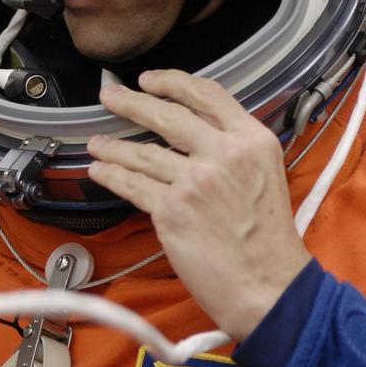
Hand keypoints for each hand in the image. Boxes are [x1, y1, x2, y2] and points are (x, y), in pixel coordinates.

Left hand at [87, 69, 309, 341]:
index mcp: (253, 140)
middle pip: (167, 115)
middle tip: (110, 95)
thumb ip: (234, 149)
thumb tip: (194, 134)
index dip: (173, 82)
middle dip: (132, 102)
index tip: (150, 79)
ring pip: (143, 152)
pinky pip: (133, 185)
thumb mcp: (266, 175)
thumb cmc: (268, 241)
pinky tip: (100, 169)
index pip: (207, 94)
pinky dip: (112, 175)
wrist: (269, 287)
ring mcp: (196, 181)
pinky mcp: (172, 210)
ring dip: (113, 145)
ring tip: (96, 141)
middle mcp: (224, 153)